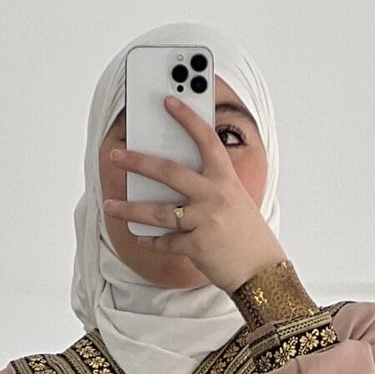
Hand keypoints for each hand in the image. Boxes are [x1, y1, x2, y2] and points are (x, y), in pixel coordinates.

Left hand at [105, 95, 286, 292]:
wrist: (263, 271)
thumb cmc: (248, 235)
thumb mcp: (235, 201)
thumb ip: (210, 187)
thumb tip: (171, 181)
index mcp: (226, 179)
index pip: (206, 140)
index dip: (187, 118)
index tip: (168, 102)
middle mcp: (215, 196)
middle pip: (168, 172)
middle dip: (138, 162)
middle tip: (116, 157)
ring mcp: (206, 221)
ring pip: (158, 212)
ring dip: (129, 210)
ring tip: (110, 207)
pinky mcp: (198, 246)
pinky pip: (167, 242)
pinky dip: (152, 242)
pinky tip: (140, 238)